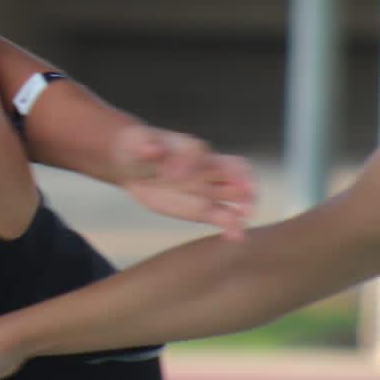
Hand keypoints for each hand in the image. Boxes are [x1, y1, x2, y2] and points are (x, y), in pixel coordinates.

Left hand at [111, 125, 256, 237]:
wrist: (134, 165)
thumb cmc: (140, 147)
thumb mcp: (139, 142)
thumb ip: (148, 146)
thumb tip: (151, 150)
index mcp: (190, 148)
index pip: (198, 152)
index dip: (187, 163)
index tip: (171, 176)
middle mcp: (207, 167)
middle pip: (238, 169)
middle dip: (244, 180)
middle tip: (245, 193)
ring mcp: (208, 189)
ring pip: (236, 195)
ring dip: (245, 204)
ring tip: (244, 216)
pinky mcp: (203, 209)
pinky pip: (224, 217)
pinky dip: (232, 227)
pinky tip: (236, 237)